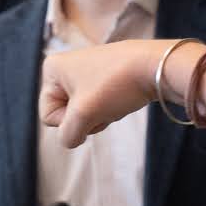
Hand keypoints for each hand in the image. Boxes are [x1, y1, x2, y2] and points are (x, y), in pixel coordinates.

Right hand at [39, 39, 166, 147]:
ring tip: (116, 100)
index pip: (48, 117)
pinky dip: (111, 108)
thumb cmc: (117, 86)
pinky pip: (100, 104)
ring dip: (100, 115)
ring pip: (85, 112)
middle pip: (67, 115)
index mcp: (52, 69)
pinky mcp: (106, 76)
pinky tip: (124, 98)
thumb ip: (68, 135)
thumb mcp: (84, 115)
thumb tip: (72, 139)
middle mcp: (66, 67)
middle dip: (87, 118)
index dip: (70, 121)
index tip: (89, 106)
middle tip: (105, 104)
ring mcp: (87, 71)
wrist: (158, 67)